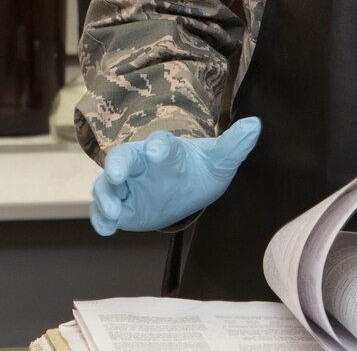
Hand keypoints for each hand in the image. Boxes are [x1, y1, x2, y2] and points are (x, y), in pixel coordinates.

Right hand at [89, 117, 261, 235]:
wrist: (187, 186)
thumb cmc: (200, 170)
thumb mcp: (220, 160)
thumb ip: (235, 145)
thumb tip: (255, 125)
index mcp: (165, 150)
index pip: (160, 144)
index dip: (158, 146)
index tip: (158, 151)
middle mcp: (141, 164)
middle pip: (123, 158)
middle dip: (117, 164)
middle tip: (116, 173)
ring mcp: (128, 185)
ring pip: (107, 185)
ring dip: (105, 196)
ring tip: (113, 211)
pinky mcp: (122, 205)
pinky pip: (104, 211)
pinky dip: (100, 219)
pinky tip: (107, 230)